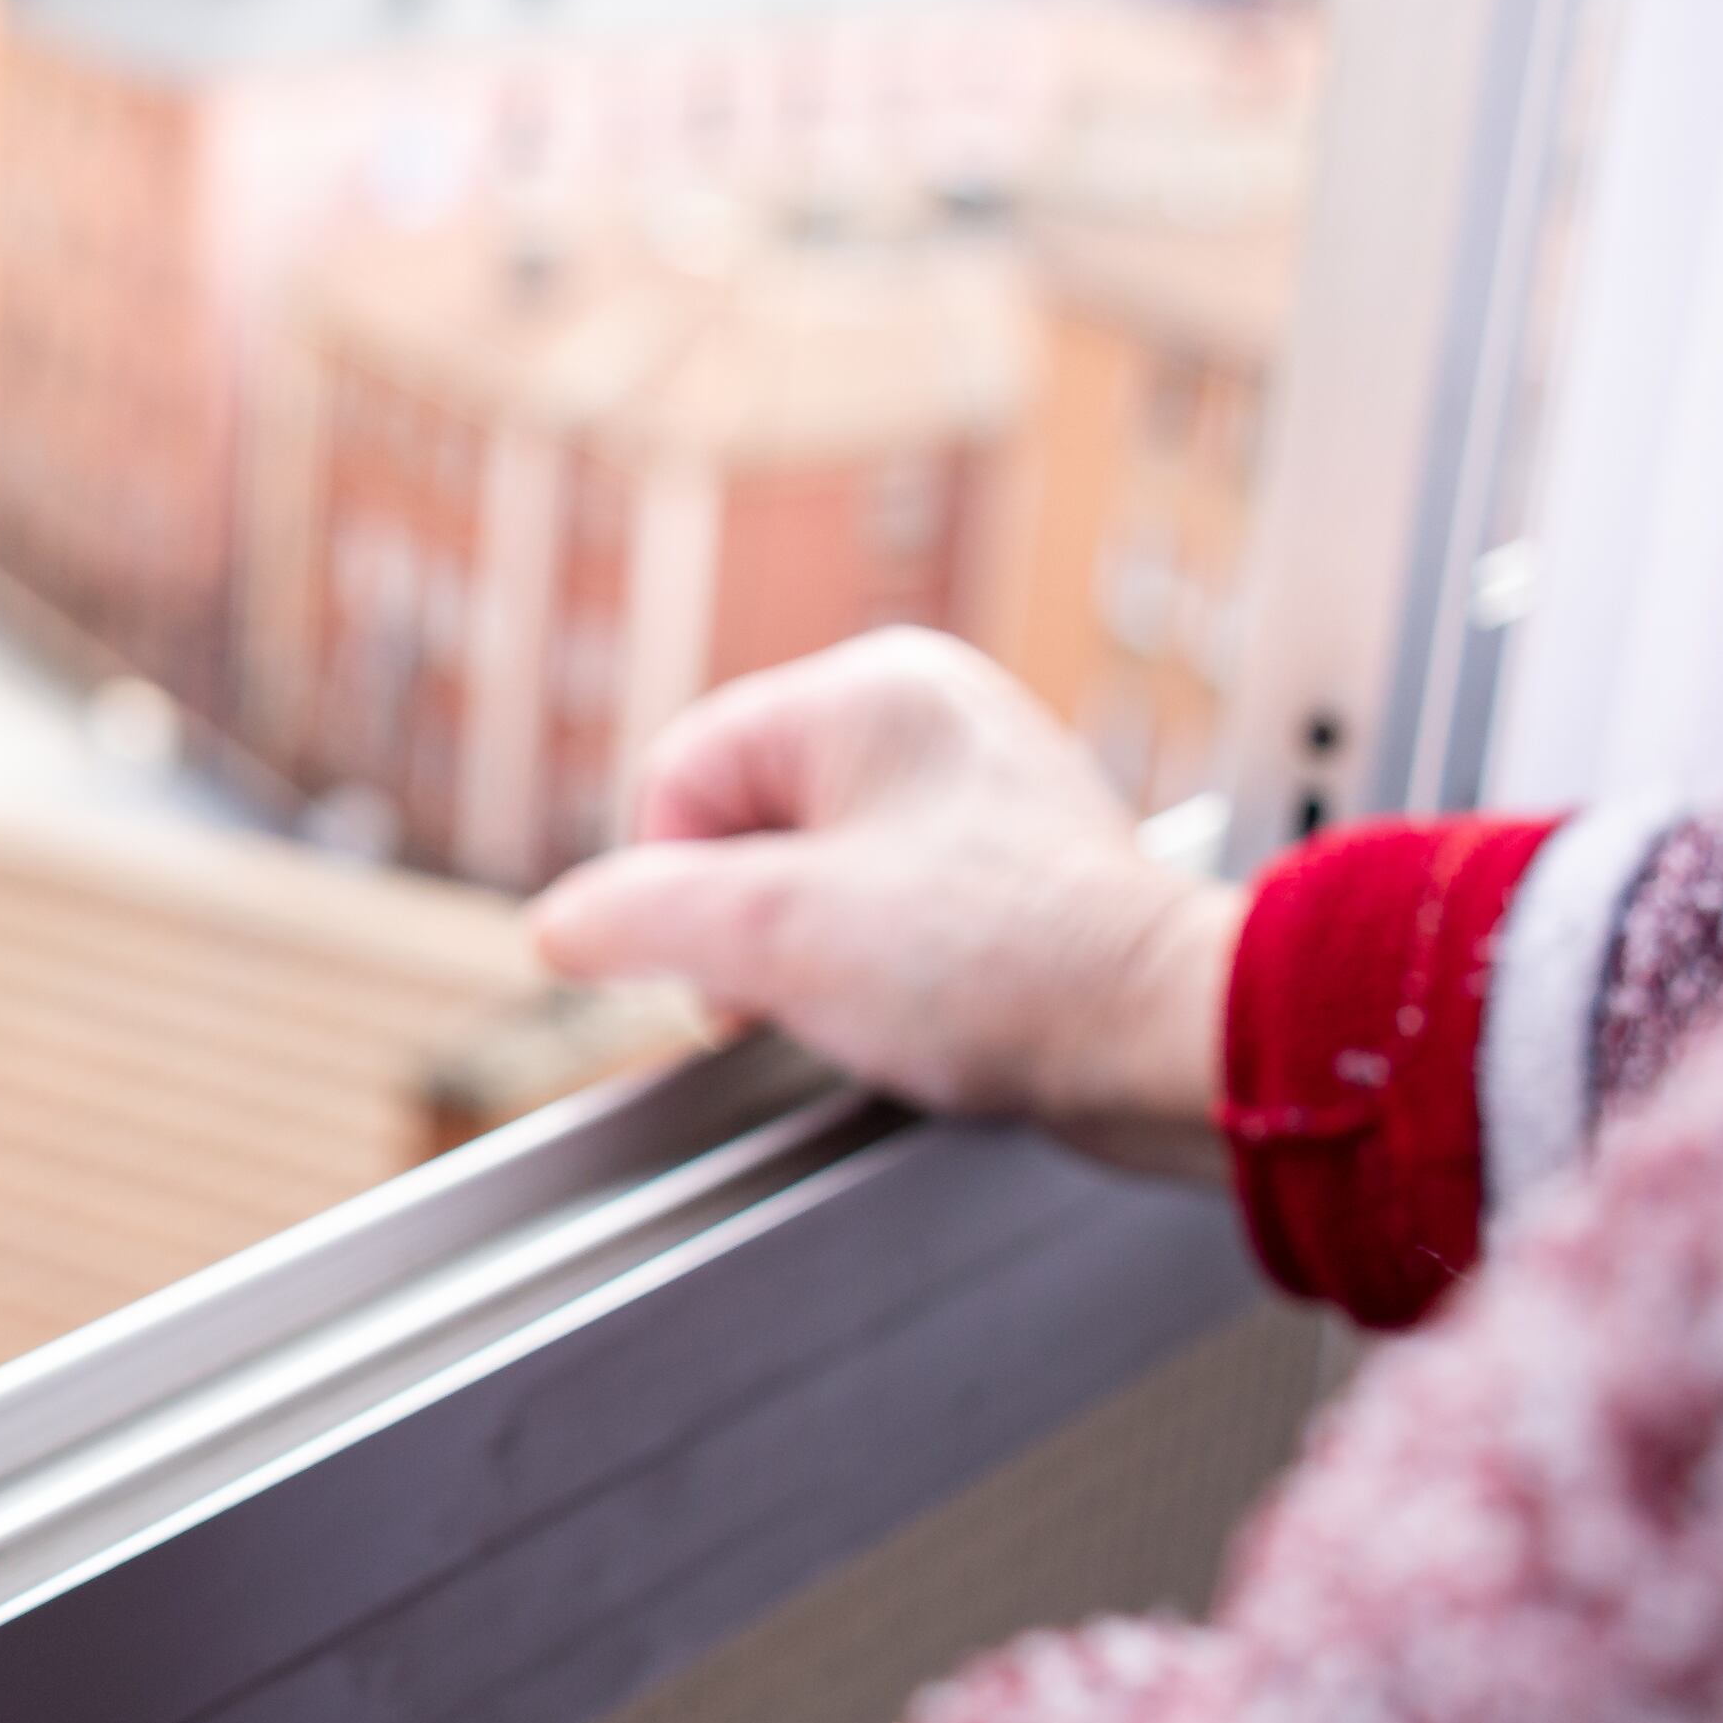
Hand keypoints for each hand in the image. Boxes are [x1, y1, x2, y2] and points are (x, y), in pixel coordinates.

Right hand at [527, 630, 1240, 1177]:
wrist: (1162, 1035)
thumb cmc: (998, 967)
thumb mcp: (771, 936)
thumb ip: (634, 917)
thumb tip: (559, 929)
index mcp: (866, 687)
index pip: (678, 781)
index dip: (678, 894)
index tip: (742, 970)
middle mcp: (925, 711)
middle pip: (740, 829)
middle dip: (753, 928)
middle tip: (822, 986)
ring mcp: (973, 785)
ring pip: (808, 876)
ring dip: (813, 955)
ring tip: (889, 996)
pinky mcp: (1008, 859)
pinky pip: (883, 906)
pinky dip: (880, 966)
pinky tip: (928, 1003)